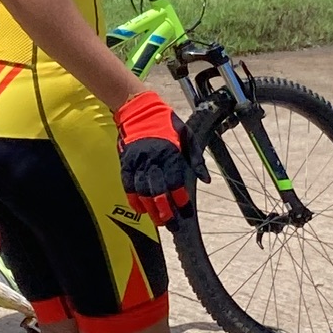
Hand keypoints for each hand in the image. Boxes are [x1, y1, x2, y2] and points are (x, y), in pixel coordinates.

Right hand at [114, 90, 191, 225]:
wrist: (139, 109)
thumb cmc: (166, 122)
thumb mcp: (187, 135)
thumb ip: (195, 158)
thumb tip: (205, 178)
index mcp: (171, 153)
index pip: (176, 182)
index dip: (181, 199)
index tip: (185, 211)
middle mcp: (154, 160)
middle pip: (159, 191)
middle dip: (165, 210)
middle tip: (170, 223)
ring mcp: (138, 162)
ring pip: (143, 191)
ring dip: (150, 208)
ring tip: (157, 220)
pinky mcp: (126, 162)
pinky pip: (128, 184)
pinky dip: (133, 198)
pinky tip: (139, 209)